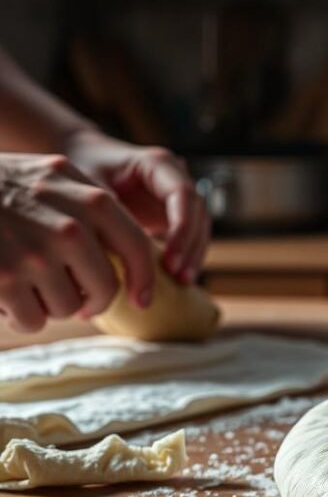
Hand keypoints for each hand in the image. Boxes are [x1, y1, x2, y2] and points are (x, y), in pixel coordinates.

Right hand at [0, 153, 155, 332]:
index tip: (141, 299)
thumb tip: (141, 248)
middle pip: (105, 288)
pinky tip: (7, 296)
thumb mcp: (54, 175)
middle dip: (91, 300)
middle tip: (74, 298)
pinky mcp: (4, 280)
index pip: (137, 247)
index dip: (144, 279)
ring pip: (67, 308)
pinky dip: (21, 316)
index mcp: (91, 201)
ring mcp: (35, 255)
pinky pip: (34, 321)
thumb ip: (94, 202)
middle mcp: (70, 229)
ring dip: (50, 305)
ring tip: (27, 282)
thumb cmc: (1, 183)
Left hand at [63, 130, 209, 284]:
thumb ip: (106, 208)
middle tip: (179, 276)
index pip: (183, 194)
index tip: (169, 259)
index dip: (182, 228)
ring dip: (193, 255)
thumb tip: (118, 243)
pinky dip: (185, 256)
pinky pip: (188, 237)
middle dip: (191, 246)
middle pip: (197, 213)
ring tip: (182, 282)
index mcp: (157, 163)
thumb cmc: (83, 167)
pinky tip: (176, 278)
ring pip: (199, 227)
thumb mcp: (89, 183)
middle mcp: (174, 178)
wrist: (82, 160)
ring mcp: (176, 198)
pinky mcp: (172, 215)